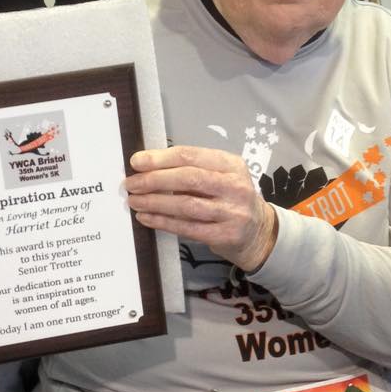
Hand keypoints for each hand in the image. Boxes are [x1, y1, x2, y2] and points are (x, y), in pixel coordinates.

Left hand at [125, 146, 277, 270]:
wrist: (258, 232)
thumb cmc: (230, 198)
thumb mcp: (221, 175)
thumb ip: (192, 169)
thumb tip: (148, 167)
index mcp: (231, 164)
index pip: (191, 155)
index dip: (160, 158)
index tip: (136, 162)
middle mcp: (235, 186)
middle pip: (188, 178)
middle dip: (154, 180)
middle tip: (131, 183)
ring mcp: (232, 212)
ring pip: (186, 205)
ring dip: (155, 202)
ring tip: (134, 201)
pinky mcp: (225, 235)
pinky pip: (188, 228)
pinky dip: (163, 222)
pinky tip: (147, 217)